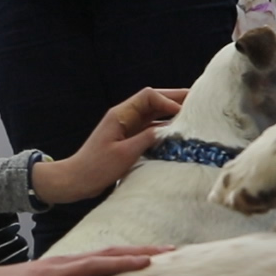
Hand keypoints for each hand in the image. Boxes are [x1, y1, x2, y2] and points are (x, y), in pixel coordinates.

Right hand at [0, 246, 170, 275]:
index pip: (109, 254)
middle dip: (141, 253)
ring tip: (147, 264)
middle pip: (109, 254)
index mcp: (69, 265)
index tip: (165, 253)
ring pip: (91, 267)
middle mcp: (65, 265)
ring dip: (120, 265)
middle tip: (172, 252)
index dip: (137, 253)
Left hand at [32, 87, 186, 203]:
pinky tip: (178, 133)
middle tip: (199, 101)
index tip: (184, 113)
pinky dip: (164, 128)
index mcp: (121, 114)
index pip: (149, 96)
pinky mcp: (128, 139)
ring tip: (194, 115)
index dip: (168, 101)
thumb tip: (168, 128)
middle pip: (153, 101)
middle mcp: (125, 116)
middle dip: (175, 100)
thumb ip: (147, 139)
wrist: (76, 179)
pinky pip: (150, 128)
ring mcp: (127, 127)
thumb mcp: (125, 153)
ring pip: (153, 114)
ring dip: (171, 113)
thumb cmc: (96, 167)